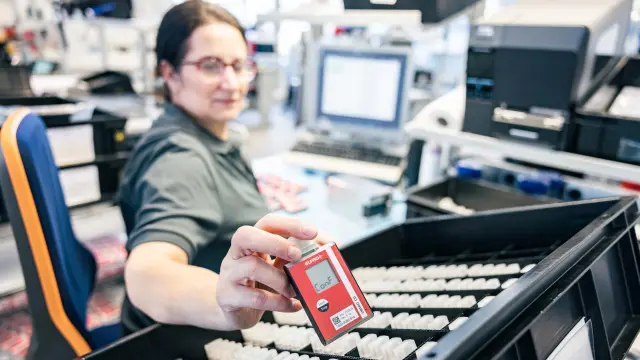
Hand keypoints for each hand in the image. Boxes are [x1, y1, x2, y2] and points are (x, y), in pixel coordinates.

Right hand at [216, 214, 318, 329]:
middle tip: (297, 255)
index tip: (312, 232)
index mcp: (251, 242)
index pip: (266, 223)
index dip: (289, 224)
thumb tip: (326, 248)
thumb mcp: (276, 267)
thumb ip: (294, 258)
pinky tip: (292, 305)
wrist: (233, 311)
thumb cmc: (258, 285)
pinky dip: (279, 302)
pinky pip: (255, 297)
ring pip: (252, 267)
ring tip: (293, 290)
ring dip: (280, 279)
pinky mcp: (227, 297)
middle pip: (246, 235)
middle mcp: (236, 254)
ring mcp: (229, 274)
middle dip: (275, 243)